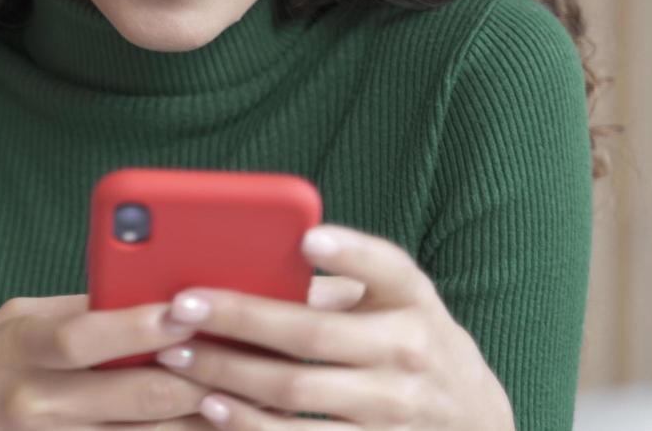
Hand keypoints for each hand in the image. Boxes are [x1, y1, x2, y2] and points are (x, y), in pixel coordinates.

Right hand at [0, 293, 226, 429]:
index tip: (189, 309)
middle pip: (131, 393)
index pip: (85, 336)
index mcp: (20, 346)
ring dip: (198, 418)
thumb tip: (144, 291)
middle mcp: (35, 400)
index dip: (140, 325)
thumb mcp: (13, 321)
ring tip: (244, 397)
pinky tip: (207, 427)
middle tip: (244, 356)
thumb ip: (75, 310)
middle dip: (195, 375)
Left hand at [151, 224, 515, 429]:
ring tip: (179, 358)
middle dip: (240, 320)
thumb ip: (339, 280)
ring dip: (231, 376)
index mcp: (411, 299)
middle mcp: (408, 353)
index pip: (386, 268)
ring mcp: (395, 411)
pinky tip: (213, 408)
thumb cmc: (408, 337)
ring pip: (299, 393)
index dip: (348, 253)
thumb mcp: (394, 299)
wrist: (472, 418)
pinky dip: (254, 426)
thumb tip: (248, 261)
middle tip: (180, 307)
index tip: (307, 239)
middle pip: (313, 335)